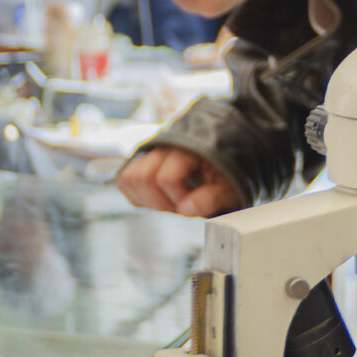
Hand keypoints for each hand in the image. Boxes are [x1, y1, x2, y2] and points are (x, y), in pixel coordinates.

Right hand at [116, 147, 242, 216]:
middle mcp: (166, 148)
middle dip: (159, 201)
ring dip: (146, 198)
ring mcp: (153, 153)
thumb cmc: (230, 174)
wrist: (231, 155)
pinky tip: (159, 199)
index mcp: (190, 150)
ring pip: (129, 178)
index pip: (165, 177)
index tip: (192, 204)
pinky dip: (137, 195)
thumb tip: (185, 209)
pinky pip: (125, 180)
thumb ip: (212, 198)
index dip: (176, 198)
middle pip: (141, 178)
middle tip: (180, 205)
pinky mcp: (144, 162)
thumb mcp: (231, 187)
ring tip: (169, 202)